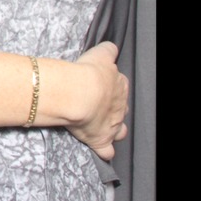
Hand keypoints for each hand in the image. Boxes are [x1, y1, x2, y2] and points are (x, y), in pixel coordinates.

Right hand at [66, 40, 128, 161]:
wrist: (79, 93)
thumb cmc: (87, 73)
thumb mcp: (99, 54)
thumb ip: (107, 51)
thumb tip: (110, 48)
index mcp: (119, 85)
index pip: (119, 86)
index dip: (110, 88)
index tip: (100, 87)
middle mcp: (119, 106)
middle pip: (121, 108)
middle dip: (114, 109)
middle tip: (100, 106)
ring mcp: (112, 124)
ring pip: (120, 129)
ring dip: (114, 130)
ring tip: (105, 129)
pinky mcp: (101, 139)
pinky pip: (106, 150)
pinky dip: (105, 151)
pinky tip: (103, 152)